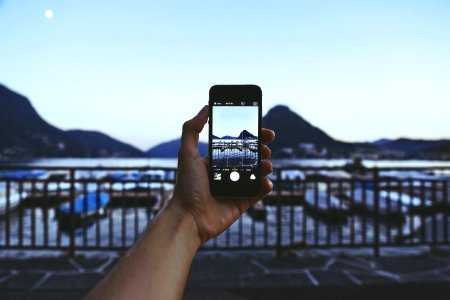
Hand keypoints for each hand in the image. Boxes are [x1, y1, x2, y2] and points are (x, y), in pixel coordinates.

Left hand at [169, 105, 274, 243]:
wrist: (189, 218)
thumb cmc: (186, 186)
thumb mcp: (186, 153)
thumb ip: (192, 129)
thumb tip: (206, 107)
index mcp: (216, 161)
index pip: (237, 145)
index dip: (252, 137)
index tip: (264, 130)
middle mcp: (227, 173)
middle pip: (251, 157)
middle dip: (262, 149)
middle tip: (266, 147)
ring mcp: (236, 188)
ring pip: (258, 173)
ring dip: (266, 166)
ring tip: (266, 164)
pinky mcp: (243, 203)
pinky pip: (260, 192)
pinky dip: (266, 186)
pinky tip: (266, 181)